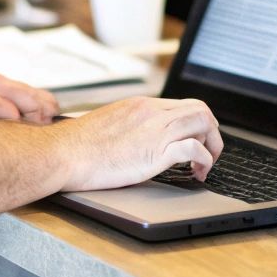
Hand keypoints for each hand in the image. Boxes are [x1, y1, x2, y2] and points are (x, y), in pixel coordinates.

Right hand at [0, 66, 58, 123]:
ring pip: (8, 99)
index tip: (56, 115)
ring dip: (26, 112)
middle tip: (51, 122)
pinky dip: (1, 114)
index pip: (24, 90)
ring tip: (39, 124)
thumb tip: (27, 119)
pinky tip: (11, 123)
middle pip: (22, 93)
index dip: (44, 103)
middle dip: (40, 108)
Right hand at [53, 97, 222, 191]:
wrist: (64, 153)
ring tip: (206, 164)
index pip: (183, 104)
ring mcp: (155, 130)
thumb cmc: (78, 145)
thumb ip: (130, 124)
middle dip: (211, 131)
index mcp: (141, 105)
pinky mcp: (155, 151)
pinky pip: (194, 148)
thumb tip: (140, 137)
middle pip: (200, 109)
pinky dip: (204, 160)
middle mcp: (152, 112)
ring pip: (203, 122)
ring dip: (213, 145)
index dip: (196, 124)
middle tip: (208, 152)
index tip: (196, 140)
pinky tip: (197, 172)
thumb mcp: (110, 123)